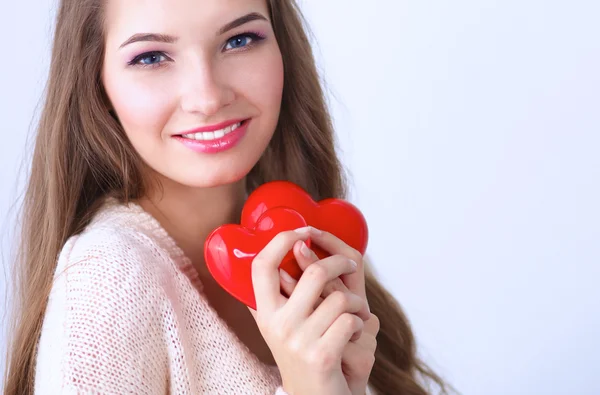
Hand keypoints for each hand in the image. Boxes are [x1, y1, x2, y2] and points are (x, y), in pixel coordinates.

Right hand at [248, 226, 366, 394]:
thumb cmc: (305, 357)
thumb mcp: (286, 326)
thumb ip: (281, 295)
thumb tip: (290, 252)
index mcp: (265, 313)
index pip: (262, 266)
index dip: (281, 241)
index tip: (303, 231)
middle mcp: (277, 325)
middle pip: (314, 273)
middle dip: (341, 264)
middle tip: (351, 265)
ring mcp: (298, 341)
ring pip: (340, 298)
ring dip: (358, 305)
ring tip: (356, 315)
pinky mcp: (322, 355)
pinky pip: (352, 321)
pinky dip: (361, 326)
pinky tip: (354, 336)